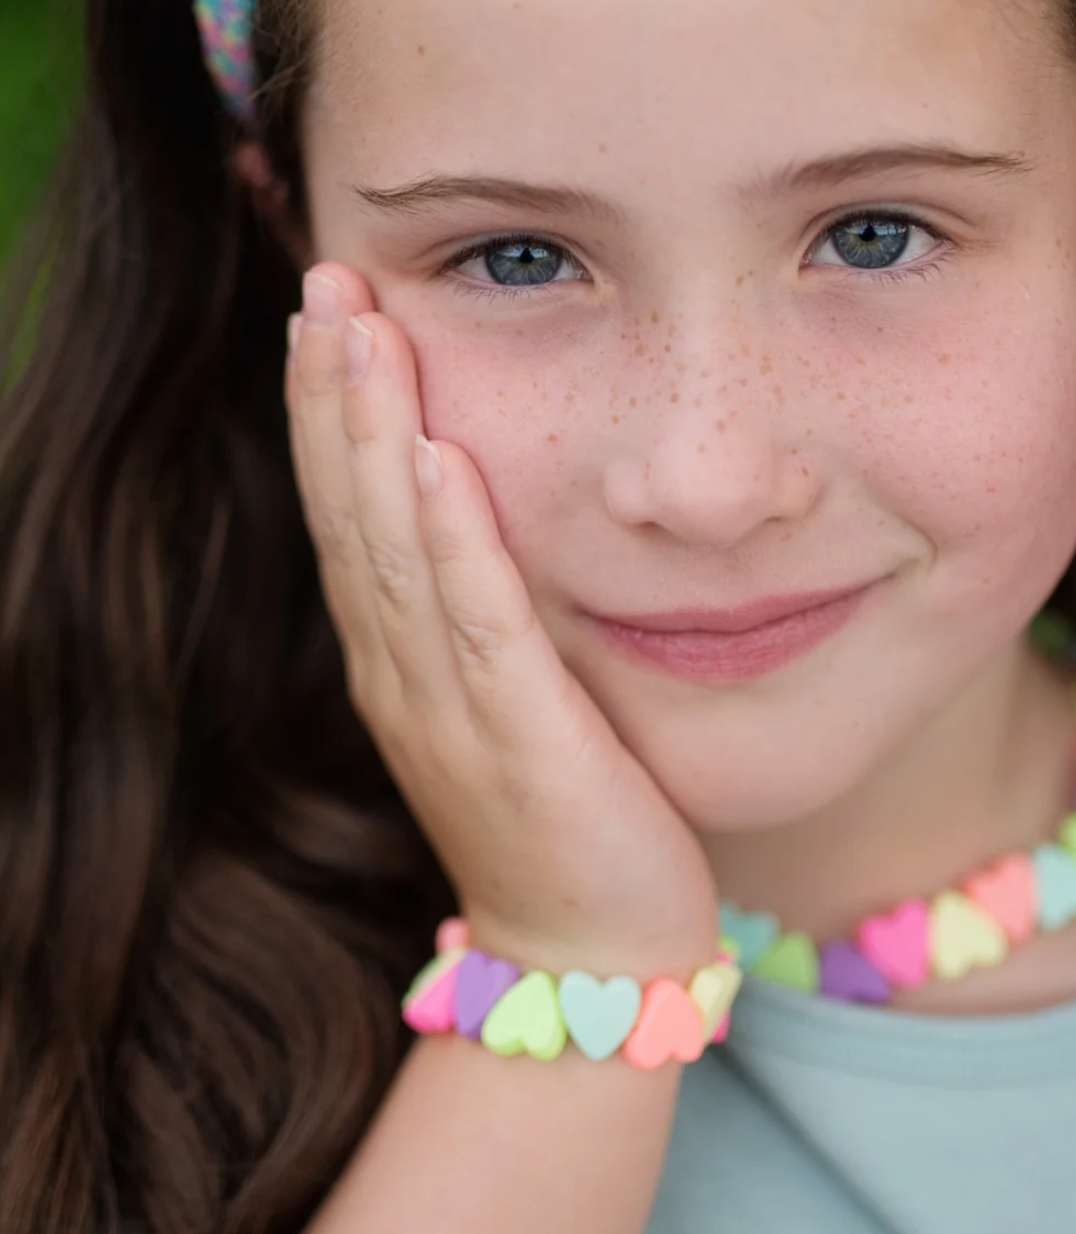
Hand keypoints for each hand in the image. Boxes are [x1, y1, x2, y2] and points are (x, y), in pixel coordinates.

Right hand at [285, 264, 721, 981]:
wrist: (592, 955)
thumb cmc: (566, 814)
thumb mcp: (505, 696)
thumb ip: (480, 611)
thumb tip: (480, 502)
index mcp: (399, 659)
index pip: (348, 511)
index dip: (327, 409)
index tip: (326, 308)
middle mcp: (403, 674)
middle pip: (350, 511)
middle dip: (331, 391)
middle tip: (325, 279)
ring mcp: (448, 709)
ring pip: (392, 550)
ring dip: (369, 435)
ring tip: (357, 332)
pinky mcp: (518, 741)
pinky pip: (475, 623)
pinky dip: (449, 540)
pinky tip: (434, 461)